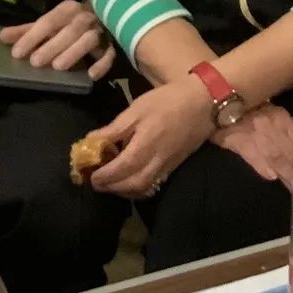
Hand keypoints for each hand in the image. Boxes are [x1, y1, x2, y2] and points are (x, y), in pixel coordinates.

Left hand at [0, 0, 116, 78]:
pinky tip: (91, 75)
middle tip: (35, 62)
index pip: (48, 21)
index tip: (17, 53)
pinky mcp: (114, 45)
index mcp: (68, 9)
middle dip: (52, 46)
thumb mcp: (48, 23)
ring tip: (57, 67)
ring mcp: (102, 30)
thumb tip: (1, 37)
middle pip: (69, 31)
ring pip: (90, 40)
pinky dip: (102, 64)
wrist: (106, 13)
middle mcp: (85, 17)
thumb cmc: (70, 22)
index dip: (33, 36)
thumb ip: (26, 31)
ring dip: (74, 52)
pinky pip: (111, 54)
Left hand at [84, 76, 215, 197]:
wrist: (203, 103)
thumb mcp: (137, 109)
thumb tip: (91, 141)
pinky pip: (153, 185)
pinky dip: (138, 189)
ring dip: (123, 191)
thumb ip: (114, 128)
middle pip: (132, 184)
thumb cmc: (166, 101)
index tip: (89, 176)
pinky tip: (128, 181)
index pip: (122, 168)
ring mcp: (167, 166)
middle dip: (111, 187)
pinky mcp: (173, 167)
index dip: (105, 175)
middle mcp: (157, 160)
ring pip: (143, 188)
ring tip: (109, 183)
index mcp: (146, 144)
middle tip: (95, 182)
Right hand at [211, 103, 292, 185]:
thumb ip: (286, 137)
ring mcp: (256, 131)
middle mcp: (275, 125)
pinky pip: (252, 152)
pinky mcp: (237, 137)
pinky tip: (270, 177)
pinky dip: (261, 164)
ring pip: (278, 156)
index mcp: (285, 120)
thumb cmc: (248, 110)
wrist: (217, 96)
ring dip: (291, 178)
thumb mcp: (272, 117)